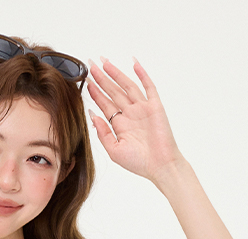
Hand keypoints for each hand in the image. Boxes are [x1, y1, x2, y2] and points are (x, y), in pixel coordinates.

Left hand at [86, 56, 181, 182]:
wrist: (160, 166)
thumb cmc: (139, 163)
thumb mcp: (114, 151)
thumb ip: (102, 133)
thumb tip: (92, 114)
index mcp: (120, 125)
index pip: (105, 104)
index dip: (95, 92)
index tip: (86, 81)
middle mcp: (130, 114)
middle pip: (113, 91)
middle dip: (102, 78)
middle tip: (91, 64)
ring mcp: (142, 109)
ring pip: (127, 86)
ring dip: (116, 73)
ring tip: (105, 62)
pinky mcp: (155, 106)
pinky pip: (148, 86)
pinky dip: (142, 74)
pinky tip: (134, 63)